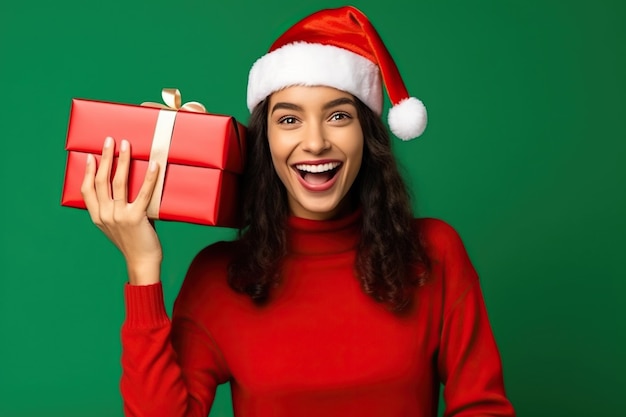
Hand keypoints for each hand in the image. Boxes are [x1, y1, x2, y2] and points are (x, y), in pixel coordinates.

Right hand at [81, 136, 161, 284]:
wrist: (142, 262)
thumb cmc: (133, 242)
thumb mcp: (117, 225)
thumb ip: (118, 208)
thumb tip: (130, 186)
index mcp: (97, 217)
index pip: (87, 190)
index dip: (89, 171)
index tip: (91, 156)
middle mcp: (104, 215)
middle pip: (102, 180)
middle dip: (105, 158)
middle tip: (109, 140)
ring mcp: (119, 216)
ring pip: (118, 182)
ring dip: (122, 161)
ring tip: (126, 145)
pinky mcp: (136, 218)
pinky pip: (143, 193)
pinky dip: (149, 177)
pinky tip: (154, 165)